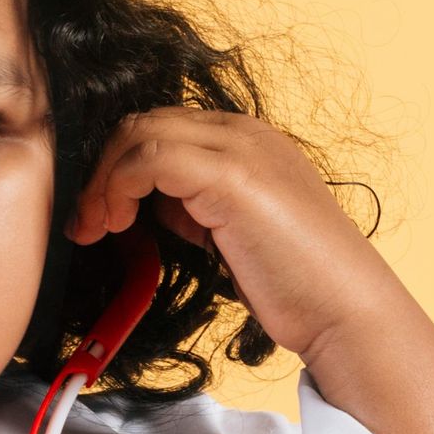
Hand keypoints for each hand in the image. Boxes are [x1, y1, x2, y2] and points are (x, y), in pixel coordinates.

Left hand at [67, 109, 433, 433]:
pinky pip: (149, 158)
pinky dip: (118, 187)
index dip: (121, 166)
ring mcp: (240, 149)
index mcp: (248, 141)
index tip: (102, 215)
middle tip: (86, 222)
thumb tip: (152, 200)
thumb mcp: (233, 233)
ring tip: (96, 227)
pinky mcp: (232, 176)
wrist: (346, 310)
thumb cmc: (296, 285)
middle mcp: (244, 133)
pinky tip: (115, 225)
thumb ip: (196, 206)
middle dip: (103, 169)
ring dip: (103, 181)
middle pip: (144, 122)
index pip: (162, 129)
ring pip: (139, 134)